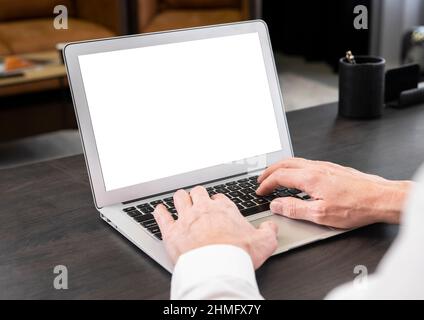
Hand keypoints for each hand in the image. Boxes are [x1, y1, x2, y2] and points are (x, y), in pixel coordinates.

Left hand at [153, 187, 277, 268]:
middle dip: (197, 195)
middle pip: (198, 193)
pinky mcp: (172, 231)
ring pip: (180, 198)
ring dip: (180, 198)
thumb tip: (271, 227)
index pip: (219, 198)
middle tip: (197, 199)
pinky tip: (160, 210)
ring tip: (180, 199)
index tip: (217, 205)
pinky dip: (160, 212)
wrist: (217, 268)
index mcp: (224, 209)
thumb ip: (269, 232)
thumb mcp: (264, 243)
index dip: (218, 201)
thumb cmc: (238, 255)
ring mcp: (186, 218)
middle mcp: (204, 209)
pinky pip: (161, 215)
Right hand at [256, 158, 410, 228]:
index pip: (279, 176)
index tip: (259, 191)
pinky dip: (293, 168)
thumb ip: (294, 208)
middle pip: (284, 163)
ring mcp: (324, 166)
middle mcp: (315, 167)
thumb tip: (276, 204)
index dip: (266, 184)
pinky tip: (296, 177)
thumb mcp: (320, 214)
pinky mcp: (332, 168)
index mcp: (309, 177)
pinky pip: (305, 163)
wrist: (381, 198)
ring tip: (274, 176)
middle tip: (260, 180)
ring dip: (280, 168)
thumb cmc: (356, 207)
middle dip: (269, 171)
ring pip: (295, 161)